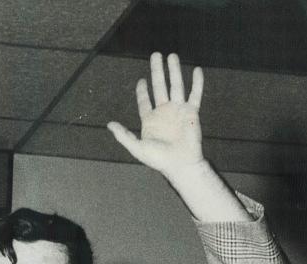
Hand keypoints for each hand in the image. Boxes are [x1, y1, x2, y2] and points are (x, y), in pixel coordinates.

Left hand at [108, 52, 202, 180]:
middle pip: (160, 86)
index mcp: (150, 120)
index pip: (145, 101)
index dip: (142, 90)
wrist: (180, 164)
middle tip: (155, 55)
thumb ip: (123, 135)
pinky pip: (195, 94)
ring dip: (174, 70)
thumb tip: (109, 124)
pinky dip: (197, 82)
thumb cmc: (158, 159)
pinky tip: (196, 70)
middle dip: (157, 71)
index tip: (141, 80)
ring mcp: (178, 110)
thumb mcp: (137, 147)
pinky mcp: (191, 112)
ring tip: (172, 56)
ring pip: (176, 85)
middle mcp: (164, 112)